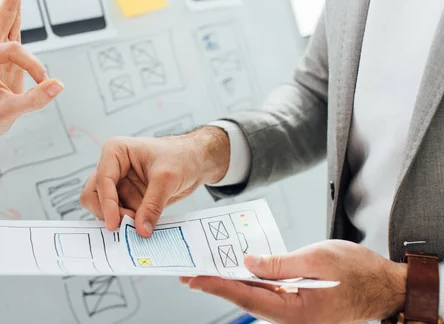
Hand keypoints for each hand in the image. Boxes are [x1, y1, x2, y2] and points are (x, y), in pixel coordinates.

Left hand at [0, 0, 62, 151]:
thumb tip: (59, 84)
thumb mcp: (11, 113)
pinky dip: (18, 6)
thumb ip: (34, 99)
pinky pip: (15, 24)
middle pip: (4, 14)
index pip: (15, 51)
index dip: (34, 66)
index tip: (45, 85)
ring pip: (9, 14)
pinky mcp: (6, 51)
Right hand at [80, 127, 229, 235]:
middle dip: (108, 212)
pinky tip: (142, 225)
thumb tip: (141, 230)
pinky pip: (118, 214)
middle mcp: (112, 167)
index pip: (102, 180)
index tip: (114, 224)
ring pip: (103, 208)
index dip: (106, 204)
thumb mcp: (167, 178)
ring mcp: (118, 184)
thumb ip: (152, 205)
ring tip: (139, 223)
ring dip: (118, 219)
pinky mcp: (127, 197)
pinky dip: (126, 222)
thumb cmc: (181, 156)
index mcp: (116, 151)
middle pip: (93, 195)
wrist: (196, 161)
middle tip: (127, 225)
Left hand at [181, 240, 407, 323]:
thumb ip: (279, 264)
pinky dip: (253, 280)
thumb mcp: (317, 260)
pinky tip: (240, 270)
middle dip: (217, 285)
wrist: (387, 286)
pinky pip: (270, 292)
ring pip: (256, 296)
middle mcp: (292, 316)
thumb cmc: (359, 273)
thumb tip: (247, 263)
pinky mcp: (299, 302)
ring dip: (233, 282)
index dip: (217, 286)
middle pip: (246, 298)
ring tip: (208, 270)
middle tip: (190, 274)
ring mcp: (296, 311)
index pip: (246, 297)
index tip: (194, 279)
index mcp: (296, 312)